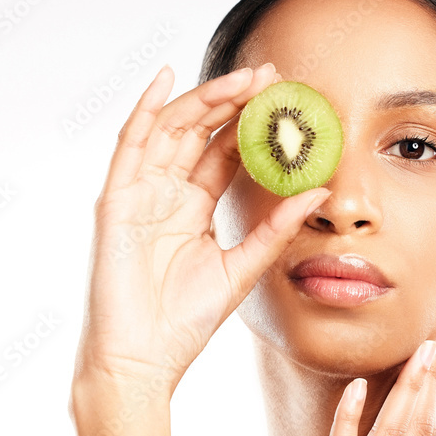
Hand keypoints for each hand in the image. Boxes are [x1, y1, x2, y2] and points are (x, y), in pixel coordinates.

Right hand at [71, 62, 330, 395]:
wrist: (143, 359)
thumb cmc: (186, 322)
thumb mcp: (242, 268)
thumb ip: (276, 229)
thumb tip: (319, 191)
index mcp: (194, 209)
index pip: (225, 153)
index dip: (253, 125)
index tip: (288, 100)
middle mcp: (166, 195)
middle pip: (201, 132)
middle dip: (234, 102)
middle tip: (271, 76)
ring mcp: (139, 195)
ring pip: (171, 130)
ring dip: (204, 100)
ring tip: (242, 78)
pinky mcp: (116, 201)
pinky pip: (129, 145)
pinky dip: (144, 109)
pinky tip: (164, 77)